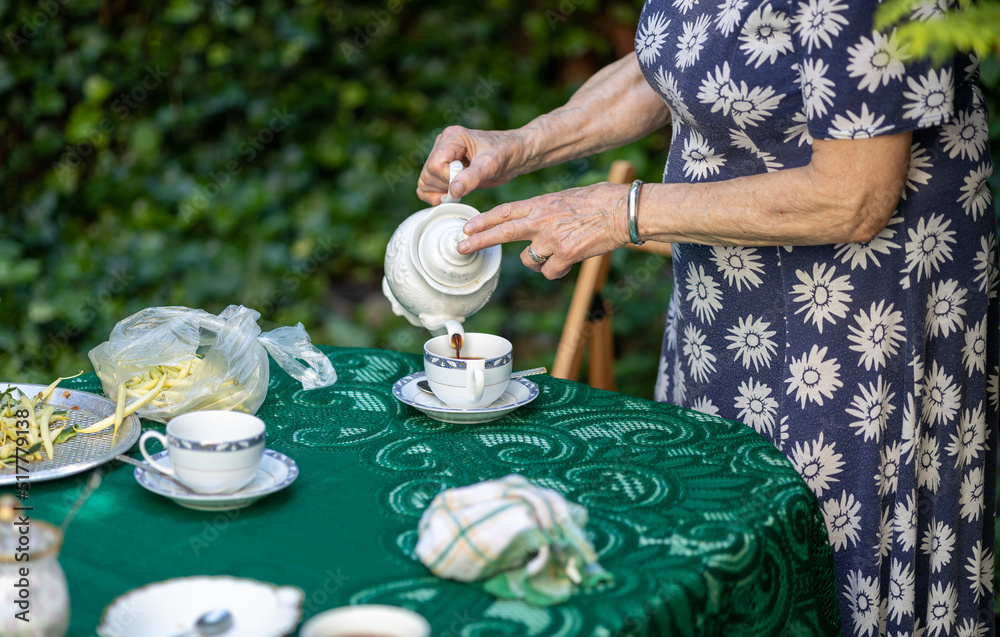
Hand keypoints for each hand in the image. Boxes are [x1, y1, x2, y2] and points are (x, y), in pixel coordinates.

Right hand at [417, 126, 526, 204]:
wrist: (515, 154)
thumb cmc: (506, 152)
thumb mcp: (491, 164)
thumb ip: (472, 177)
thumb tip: (453, 191)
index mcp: (452, 137)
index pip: (435, 165)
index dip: (447, 180)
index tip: (464, 185)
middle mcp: (443, 145)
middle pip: (427, 175)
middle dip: (444, 188)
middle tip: (465, 189)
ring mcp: (442, 158)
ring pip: (425, 182)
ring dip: (440, 193)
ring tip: (461, 192)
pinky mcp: (444, 170)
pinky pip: (429, 186)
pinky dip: (437, 196)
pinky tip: (454, 196)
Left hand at [456, 182, 632, 278]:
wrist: (622, 211)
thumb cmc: (599, 201)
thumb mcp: (565, 198)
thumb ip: (545, 210)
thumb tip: (533, 221)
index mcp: (541, 204)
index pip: (504, 211)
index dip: (483, 220)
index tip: (466, 227)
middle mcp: (542, 221)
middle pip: (502, 232)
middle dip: (478, 240)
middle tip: (461, 247)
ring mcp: (552, 239)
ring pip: (528, 260)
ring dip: (536, 262)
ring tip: (555, 253)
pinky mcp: (565, 256)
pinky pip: (550, 272)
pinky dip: (557, 270)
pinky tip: (569, 262)